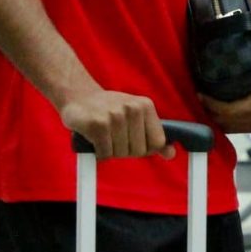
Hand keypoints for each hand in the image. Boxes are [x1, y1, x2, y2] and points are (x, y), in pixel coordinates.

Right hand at [59, 90, 173, 160]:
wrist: (79, 97)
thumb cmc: (110, 111)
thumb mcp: (136, 118)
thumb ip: (154, 136)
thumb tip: (171, 154)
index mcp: (146, 106)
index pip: (157, 142)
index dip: (145, 148)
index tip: (133, 140)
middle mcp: (133, 109)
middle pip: (139, 151)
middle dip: (126, 150)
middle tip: (114, 136)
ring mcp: (115, 116)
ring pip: (121, 153)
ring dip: (110, 151)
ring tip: (104, 135)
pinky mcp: (98, 125)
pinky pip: (105, 154)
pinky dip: (99, 153)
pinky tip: (94, 139)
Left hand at [199, 52, 250, 133]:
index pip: (230, 110)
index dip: (213, 105)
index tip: (200, 93)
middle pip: (224, 120)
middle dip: (208, 111)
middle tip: (197, 97)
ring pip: (228, 127)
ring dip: (213, 118)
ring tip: (202, 105)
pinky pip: (234, 129)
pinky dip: (221, 123)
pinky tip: (213, 114)